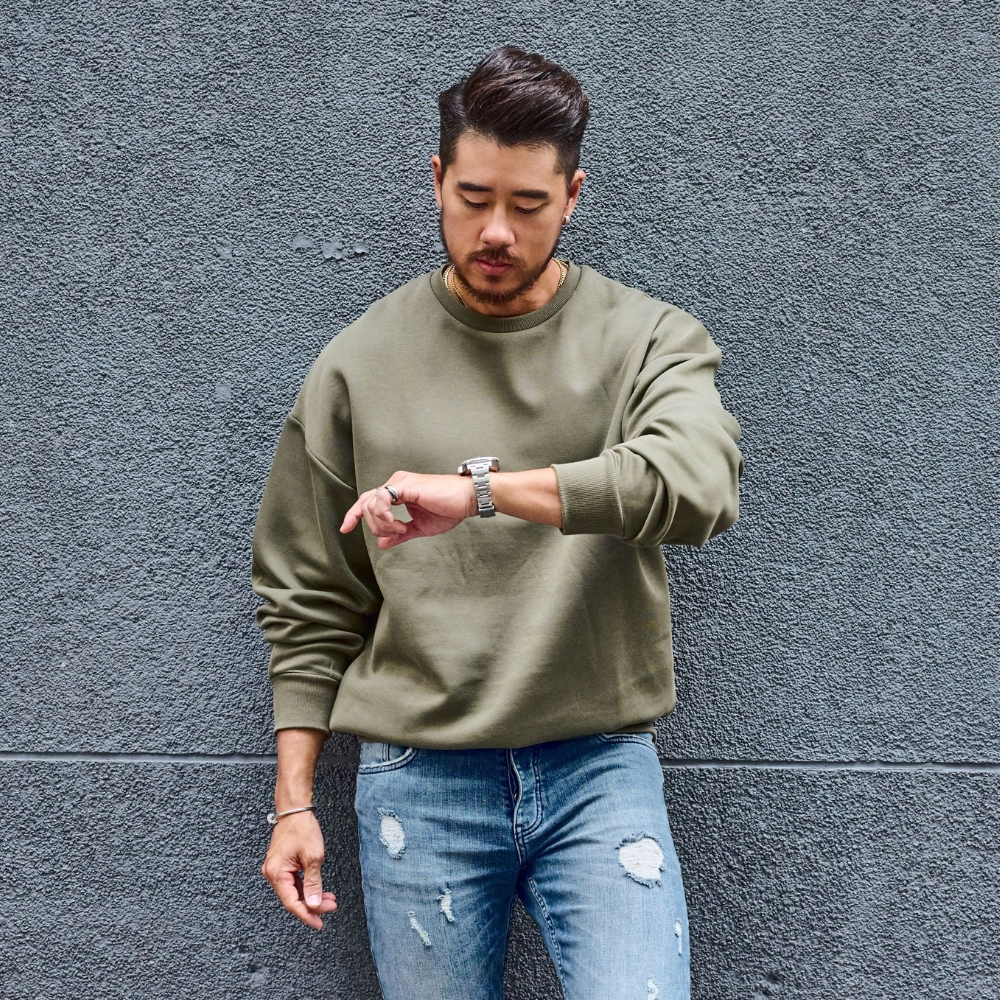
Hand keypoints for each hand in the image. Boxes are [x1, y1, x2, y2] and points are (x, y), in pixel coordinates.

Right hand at [261, 811, 336, 930]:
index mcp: (276, 873)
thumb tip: (314, 904)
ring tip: (329, 900)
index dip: (306, 915)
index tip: (319, 923)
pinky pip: (293, 882)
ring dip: (311, 896)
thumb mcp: (313, 857)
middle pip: (292, 898)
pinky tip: (319, 890)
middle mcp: (272, 873)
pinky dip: (307, 887)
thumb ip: (313, 883)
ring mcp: (276, 869)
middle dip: (312, 904)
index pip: (291, 902)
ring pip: (294, 891)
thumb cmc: (302, 828)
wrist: (295, 810)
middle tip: (331, 907)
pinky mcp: (281, 865)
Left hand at [340, 472, 476, 548]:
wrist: (467, 501)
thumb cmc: (449, 510)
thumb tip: (382, 543)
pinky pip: (381, 500)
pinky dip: (385, 517)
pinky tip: (399, 525)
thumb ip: (399, 534)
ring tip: (401, 529)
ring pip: (370, 504)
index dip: (353, 514)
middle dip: (373, 525)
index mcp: (398, 491)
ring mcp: (399, 482)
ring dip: (381, 524)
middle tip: (395, 533)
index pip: (368, 501)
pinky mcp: (405, 485)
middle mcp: (395, 483)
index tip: (345, 529)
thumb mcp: (419, 528)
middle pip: (365, 504)